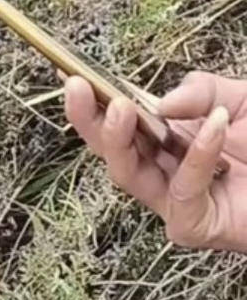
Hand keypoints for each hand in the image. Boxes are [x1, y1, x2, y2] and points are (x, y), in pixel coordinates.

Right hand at [64, 72, 246, 251]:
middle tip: (78, 89)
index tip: (69, 74)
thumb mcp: (240, 98)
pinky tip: (217, 125)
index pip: (120, 121)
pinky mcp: (192, 225)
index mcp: (168, 138)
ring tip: (122, 107)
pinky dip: (196, 154)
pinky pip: (181, 190)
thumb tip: (159, 101)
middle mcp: (163, 169)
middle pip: (111, 150)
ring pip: (128, 174)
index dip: (92, 101)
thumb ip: (202, 91)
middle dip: (89, 121)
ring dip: (120, 139)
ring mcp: (174, 201)